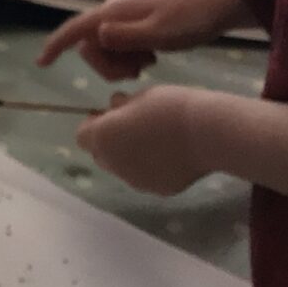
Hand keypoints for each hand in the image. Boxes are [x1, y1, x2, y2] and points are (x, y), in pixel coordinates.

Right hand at [37, 0, 247, 79]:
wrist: (220, 0)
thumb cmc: (191, 18)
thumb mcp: (160, 34)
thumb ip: (126, 38)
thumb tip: (94, 39)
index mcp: (114, 12)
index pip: (75, 29)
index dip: (56, 45)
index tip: (42, 64)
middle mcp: (114, 10)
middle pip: (91, 44)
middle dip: (106, 65)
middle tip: (138, 72)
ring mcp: (127, 13)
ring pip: (107, 46)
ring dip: (121, 62)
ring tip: (150, 64)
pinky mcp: (140, 19)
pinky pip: (122, 42)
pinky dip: (131, 55)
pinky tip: (153, 56)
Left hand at [77, 87, 213, 195]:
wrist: (204, 134)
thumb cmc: (168, 107)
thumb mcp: (138, 97)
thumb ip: (121, 107)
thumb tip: (114, 108)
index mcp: (102, 138)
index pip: (83, 136)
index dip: (94, 124)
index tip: (111, 114)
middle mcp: (113, 164)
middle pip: (100, 155)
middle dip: (110, 143)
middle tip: (132, 128)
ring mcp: (135, 181)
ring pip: (123, 169)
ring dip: (130, 157)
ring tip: (156, 142)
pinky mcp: (157, 190)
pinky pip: (146, 178)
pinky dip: (152, 168)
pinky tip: (171, 156)